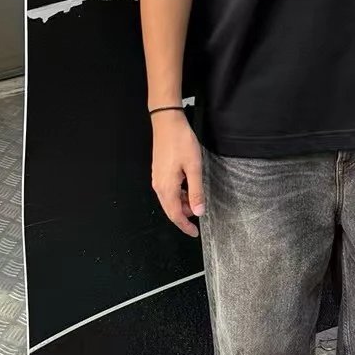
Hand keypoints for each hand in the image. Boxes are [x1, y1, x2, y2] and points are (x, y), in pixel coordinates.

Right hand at [151, 113, 204, 237]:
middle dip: (183, 217)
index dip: (185, 226)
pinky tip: (187, 188)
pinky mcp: (158, 170)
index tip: (195, 233)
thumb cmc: (181, 142)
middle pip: (170, 209)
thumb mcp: (194, 167)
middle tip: (197, 217)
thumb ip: (196, 190)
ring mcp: (156, 177)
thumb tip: (198, 212)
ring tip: (195, 201)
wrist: (167, 122)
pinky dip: (177, 194)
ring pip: (168, 199)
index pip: (175, 215)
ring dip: (181, 204)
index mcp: (167, 187)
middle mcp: (158, 185)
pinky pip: (167, 190)